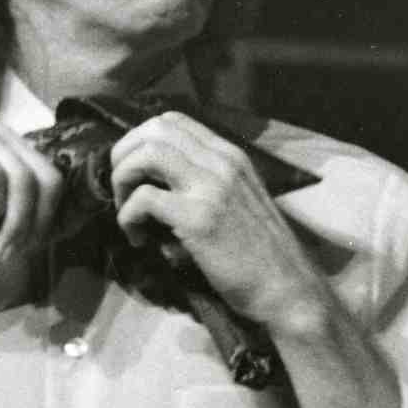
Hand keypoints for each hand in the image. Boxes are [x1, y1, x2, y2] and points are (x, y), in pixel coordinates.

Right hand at [0, 121, 65, 278]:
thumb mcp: (15, 232)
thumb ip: (46, 219)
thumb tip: (84, 213)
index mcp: (14, 149)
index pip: (56, 177)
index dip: (50, 217)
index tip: (27, 247)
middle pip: (46, 176)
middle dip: (35, 222)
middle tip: (12, 252)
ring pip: (22, 179)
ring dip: (15, 222)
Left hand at [109, 111, 326, 326]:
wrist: (285, 287)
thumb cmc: (261, 253)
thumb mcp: (239, 201)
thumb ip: (207, 184)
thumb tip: (160, 183)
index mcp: (231, 156)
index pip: (174, 121)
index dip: (141, 140)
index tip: (135, 171)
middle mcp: (221, 163)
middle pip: (154, 130)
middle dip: (124, 155)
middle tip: (121, 188)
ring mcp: (211, 188)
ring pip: (145, 155)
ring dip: (122, 180)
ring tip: (125, 210)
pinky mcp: (198, 218)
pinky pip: (143, 199)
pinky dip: (128, 217)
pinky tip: (137, 238)